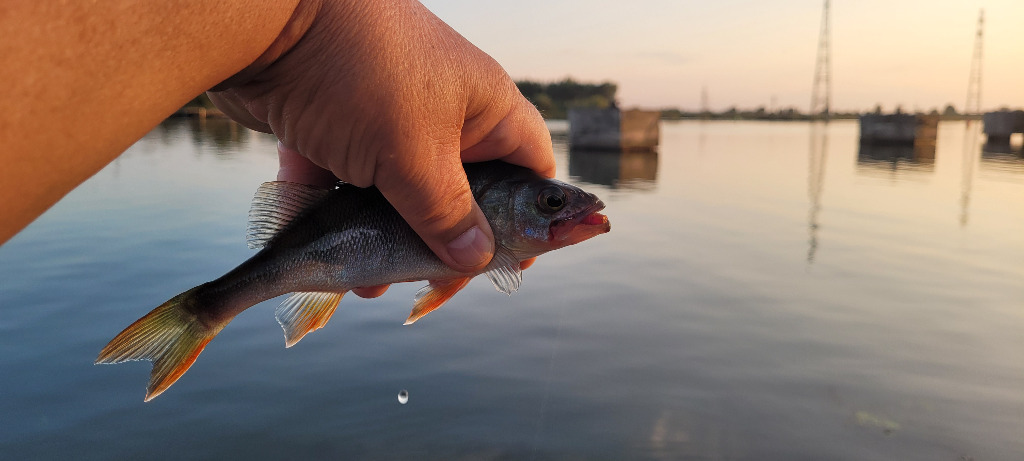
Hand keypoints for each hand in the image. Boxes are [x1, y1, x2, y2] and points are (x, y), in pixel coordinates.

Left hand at [208, 0, 554, 275]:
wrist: (264, 20)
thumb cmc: (360, 77)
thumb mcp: (414, 157)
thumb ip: (447, 215)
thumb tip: (479, 260)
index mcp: (483, 106)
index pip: (530, 165)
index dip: (528, 219)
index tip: (512, 262)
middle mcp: (440, 109)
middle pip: (462, 190)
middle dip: (445, 241)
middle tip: (430, 283)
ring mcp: (383, 115)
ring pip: (398, 192)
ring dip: (388, 238)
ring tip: (371, 283)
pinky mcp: (330, 124)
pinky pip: (344, 181)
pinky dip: (338, 217)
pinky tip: (329, 257)